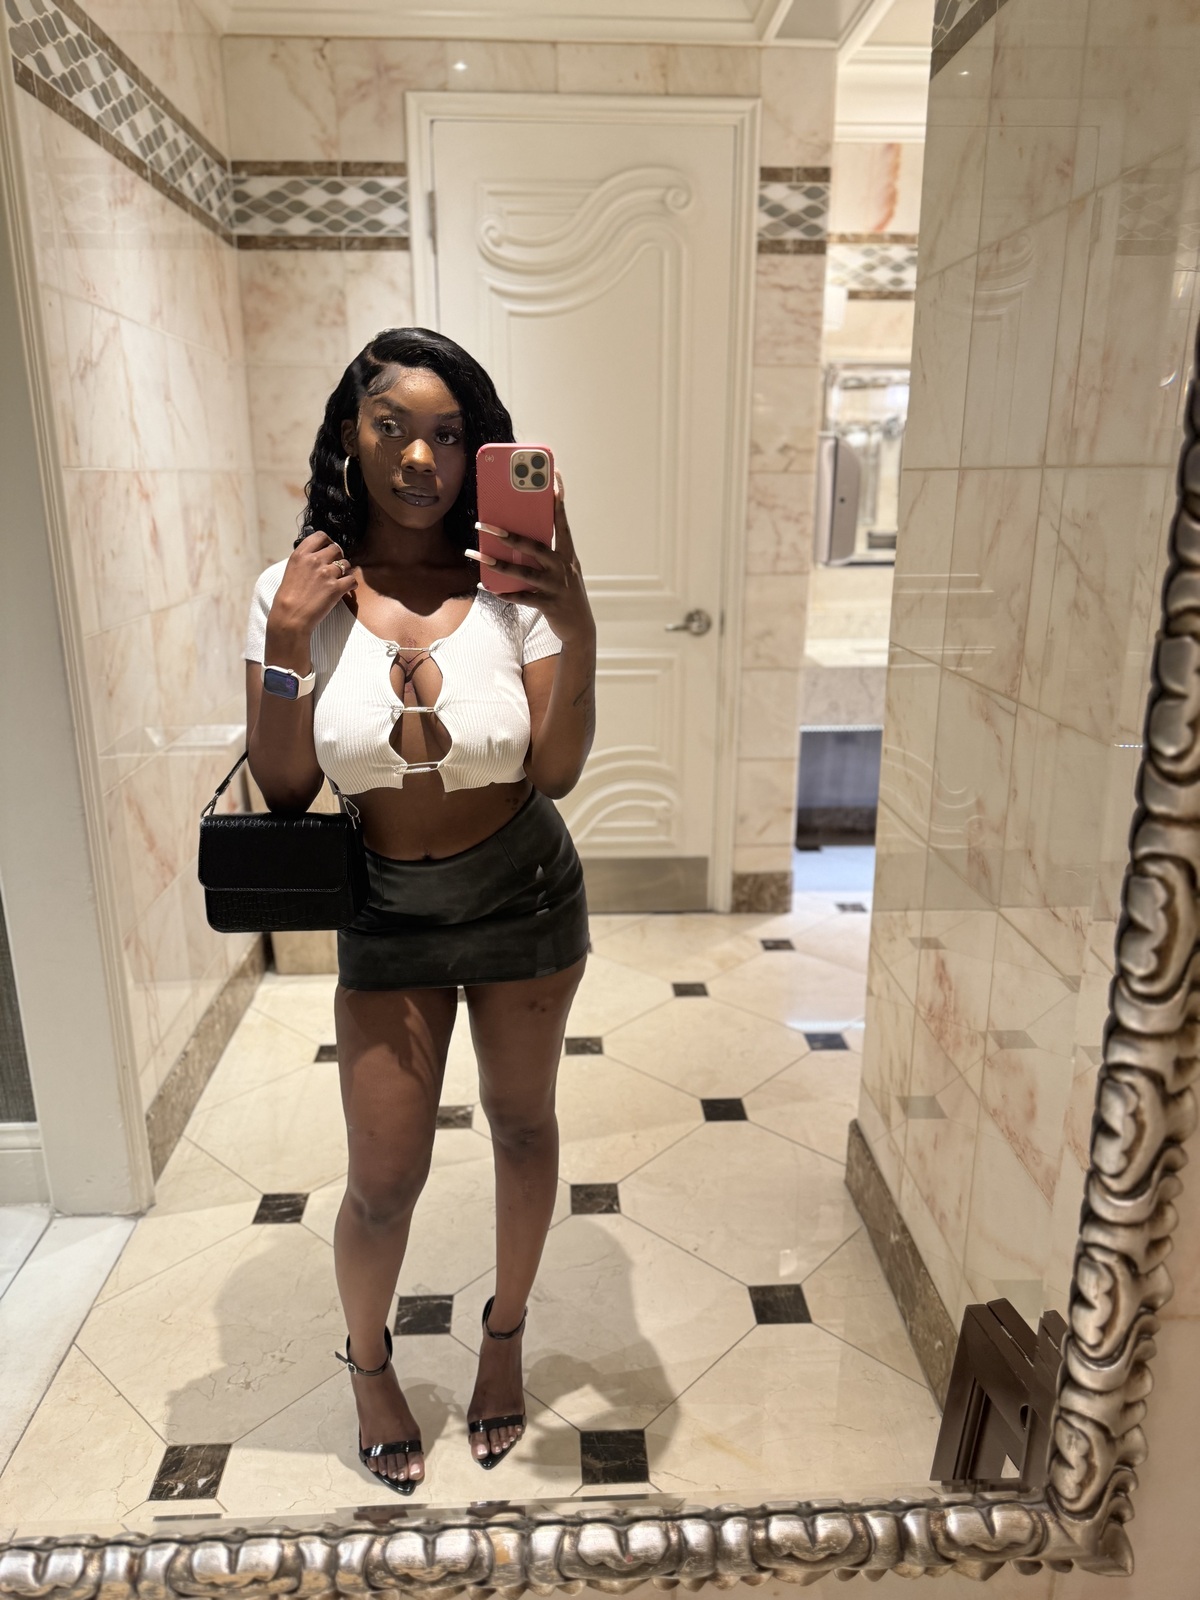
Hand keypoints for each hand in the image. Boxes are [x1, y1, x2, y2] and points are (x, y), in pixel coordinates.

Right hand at [267, 530, 357, 643]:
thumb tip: (321, 554)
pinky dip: (351, 585)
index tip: (329, 550)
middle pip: (336, 549)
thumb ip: (306, 559)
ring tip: (339, 581)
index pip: (321, 536)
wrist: (290, 617)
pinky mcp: (336, 588)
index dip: (328, 542)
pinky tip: (346, 590)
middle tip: (336, 568)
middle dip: (338, 558)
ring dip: (345, 572)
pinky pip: (352, 580)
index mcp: (300, 554)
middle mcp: (314, 560)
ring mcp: (326, 573)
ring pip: (346, 564)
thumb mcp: (292, 570)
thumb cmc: (289, 597)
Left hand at [468, 473, 593, 645]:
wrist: (580, 626)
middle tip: (486, 526)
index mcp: (567, 553)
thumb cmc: (566, 591)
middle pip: (535, 546)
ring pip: (524, 572)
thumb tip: (517, 536)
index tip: (554, 477)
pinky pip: (522, 597)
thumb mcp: (563, 569)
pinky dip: (504, 593)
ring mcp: (556, 586)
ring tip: (478, 556)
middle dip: (509, 535)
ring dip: (498, 564)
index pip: (562, 522)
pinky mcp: (548, 604)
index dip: (558, 500)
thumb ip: (546, 553)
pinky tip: (487, 587)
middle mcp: (563, 567)